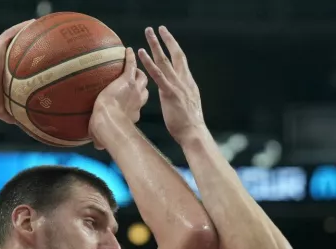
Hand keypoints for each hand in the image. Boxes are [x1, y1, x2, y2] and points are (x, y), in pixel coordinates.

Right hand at [0, 20, 34, 123]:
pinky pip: (12, 32)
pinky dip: (23, 27)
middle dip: (28, 42)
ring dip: (27, 31)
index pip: (16, 61)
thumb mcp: (2, 109)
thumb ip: (11, 114)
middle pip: (17, 46)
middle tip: (44, 41)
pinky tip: (33, 23)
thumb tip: (21, 126)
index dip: (26, 58)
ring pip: (15, 36)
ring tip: (41, 27)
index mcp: (2, 70)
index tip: (39, 58)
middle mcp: (0, 57)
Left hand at [90, 47, 148, 148]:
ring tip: (134, 65)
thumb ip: (101, 140)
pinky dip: (130, 58)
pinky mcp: (129, 80)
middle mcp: (137, 102)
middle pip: (145, 91)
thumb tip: (97, 146)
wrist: (109, 121)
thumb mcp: (103, 137)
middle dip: (141, 86)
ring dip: (139, 72)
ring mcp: (134, 90)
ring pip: (143, 78)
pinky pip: (131, 65)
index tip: (130, 101)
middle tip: (136, 80)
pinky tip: (128, 50)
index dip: (135, 103)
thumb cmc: (105, 131)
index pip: (137, 106)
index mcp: (133, 114)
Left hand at [138, 26, 206, 144]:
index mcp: (188, 82)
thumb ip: (180, 95)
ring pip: (165, 60)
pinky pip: (158, 75)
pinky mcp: (170, 93)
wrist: (193, 133)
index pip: (181, 60)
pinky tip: (142, 54)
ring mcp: (177, 85)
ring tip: (148, 33)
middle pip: (175, 54)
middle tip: (158, 28)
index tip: (168, 38)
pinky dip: (149, 63)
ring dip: (156, 45)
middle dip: (167, 40)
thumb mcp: (186, 105)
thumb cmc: (188, 124)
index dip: (174, 47)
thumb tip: (175, 93)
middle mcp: (184, 80)